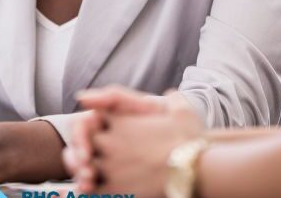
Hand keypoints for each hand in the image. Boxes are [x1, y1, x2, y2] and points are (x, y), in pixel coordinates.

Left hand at [73, 88, 204, 197]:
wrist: (197, 172)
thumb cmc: (191, 142)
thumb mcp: (183, 112)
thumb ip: (173, 99)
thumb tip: (171, 94)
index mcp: (121, 122)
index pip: (93, 118)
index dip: (96, 125)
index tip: (102, 132)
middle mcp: (111, 143)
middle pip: (84, 143)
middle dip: (86, 149)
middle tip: (91, 158)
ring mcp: (111, 168)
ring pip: (83, 169)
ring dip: (85, 172)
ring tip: (92, 178)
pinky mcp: (115, 191)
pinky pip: (90, 192)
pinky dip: (90, 191)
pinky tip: (99, 190)